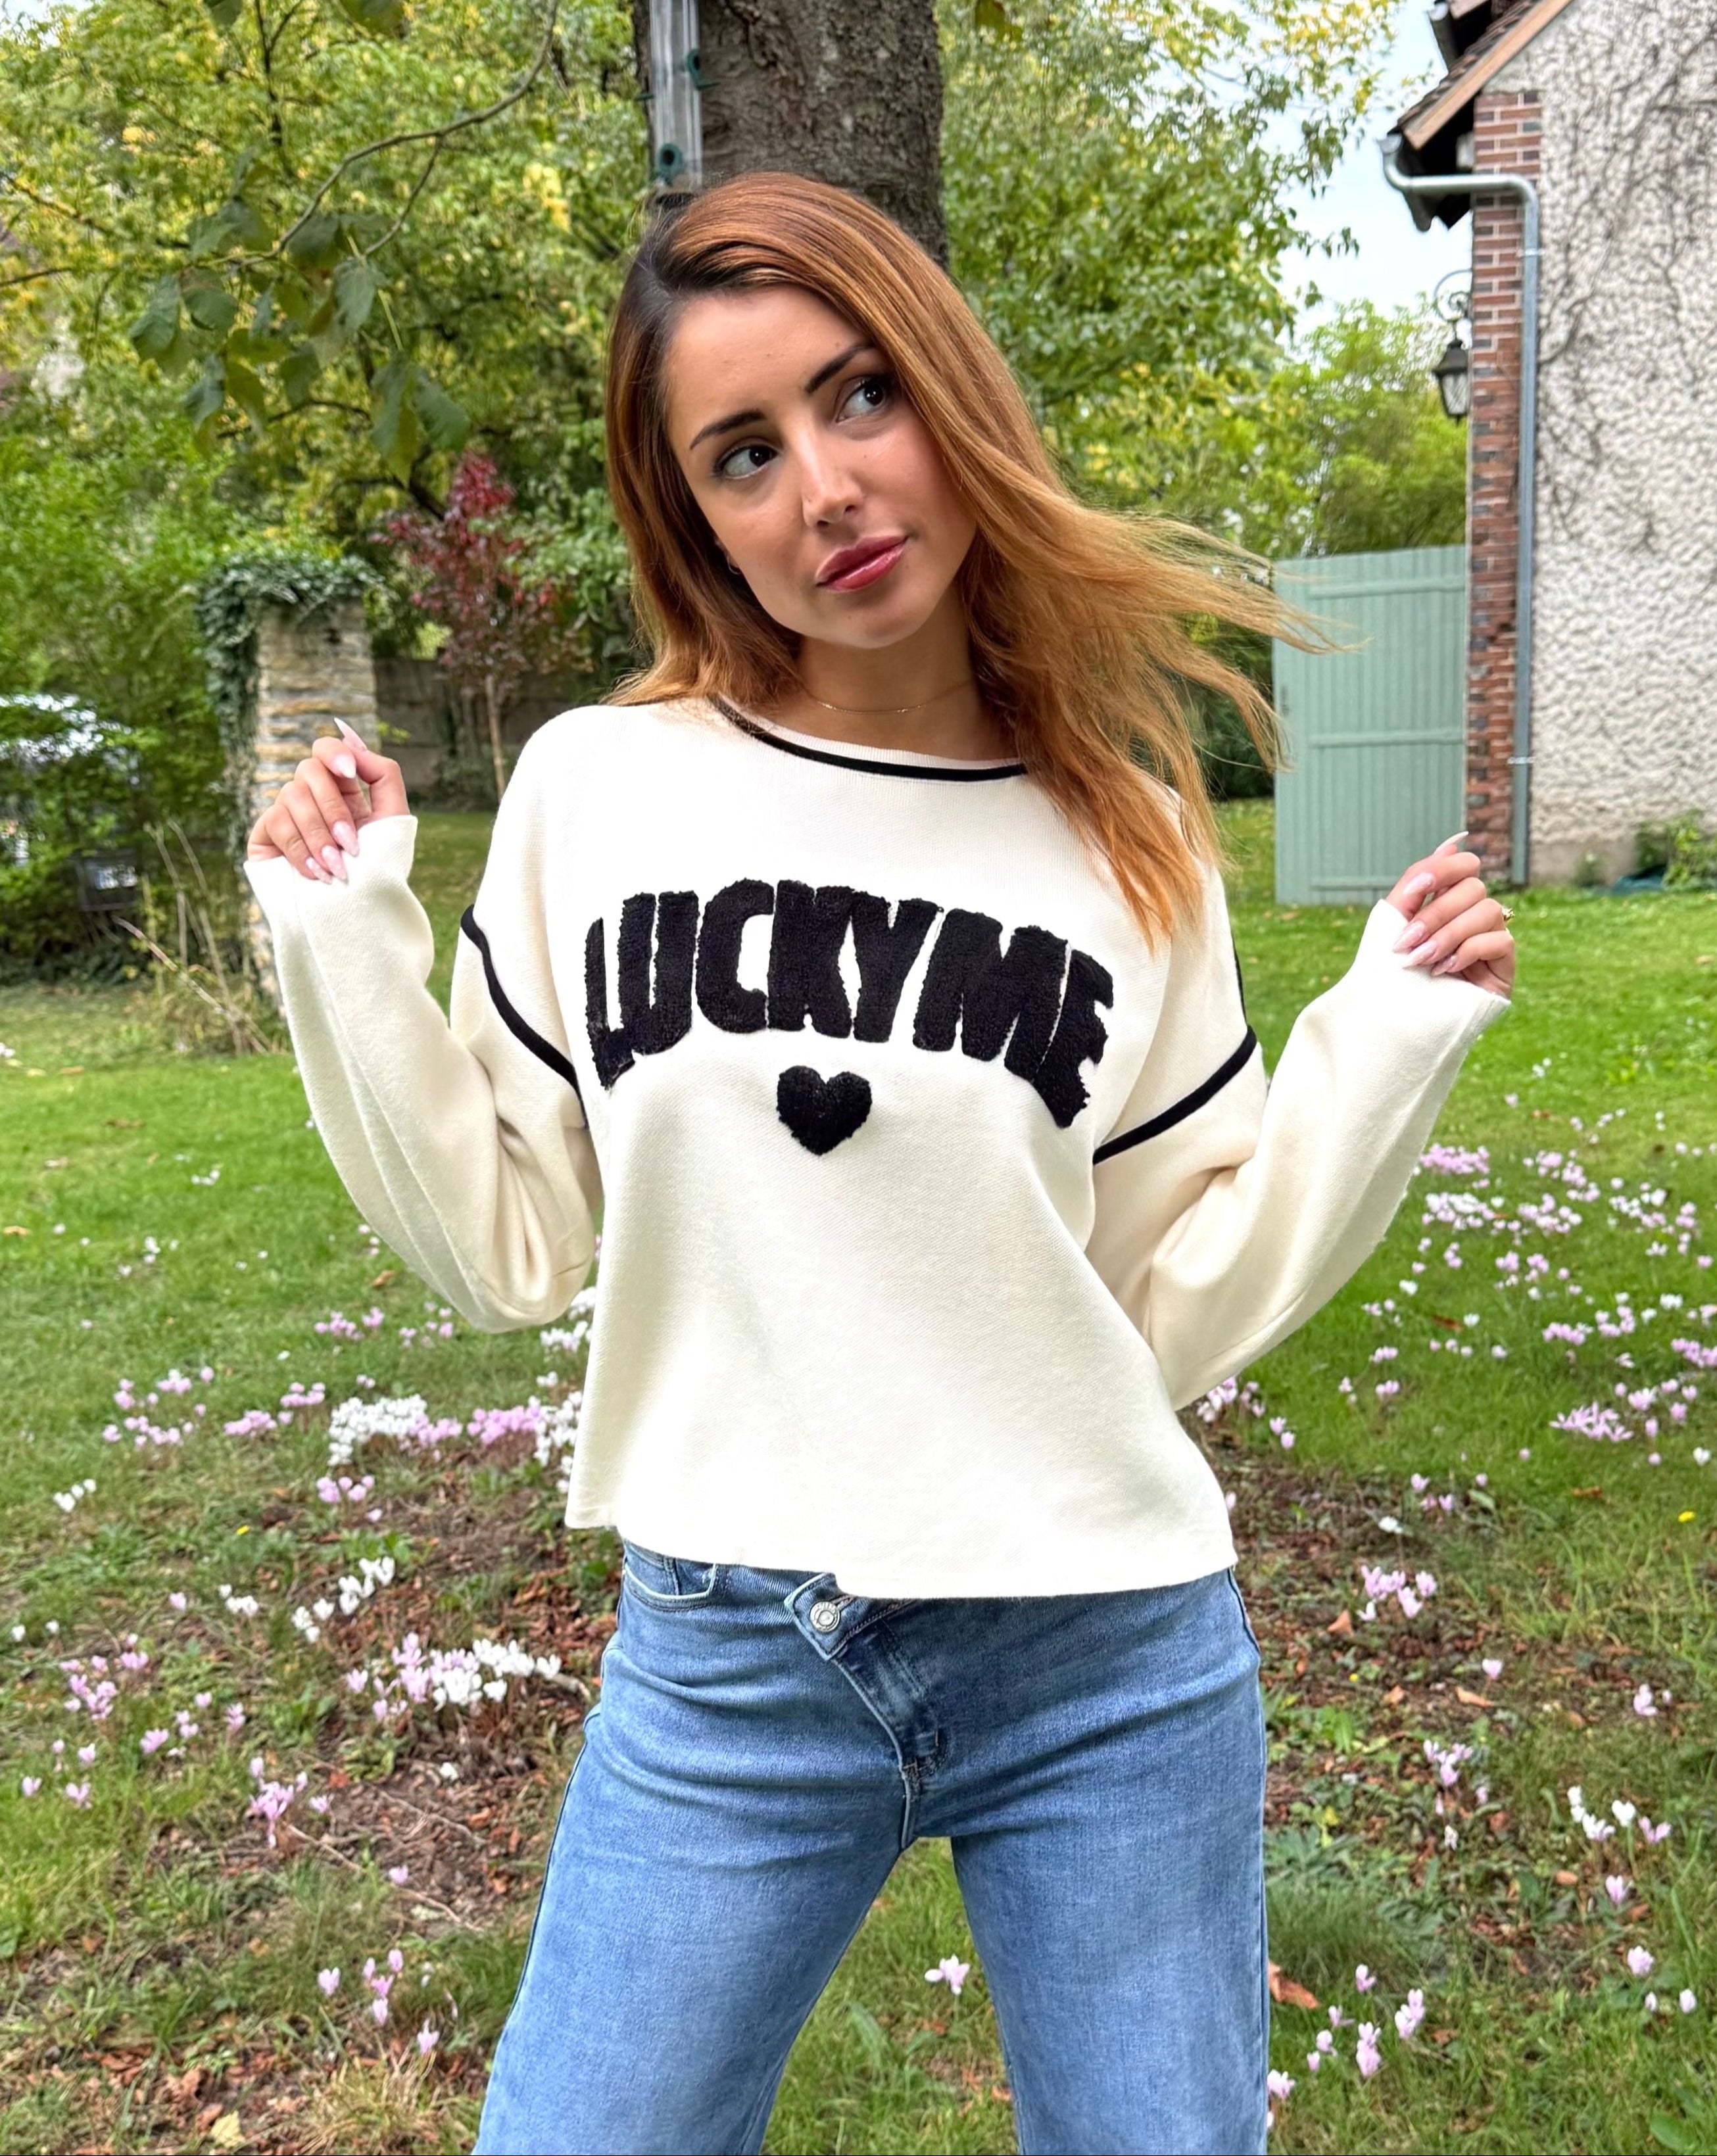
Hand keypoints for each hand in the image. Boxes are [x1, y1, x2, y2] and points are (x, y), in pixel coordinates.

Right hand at [246, 723, 409, 882]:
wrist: (354, 916)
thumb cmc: (376, 870)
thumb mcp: (392, 820)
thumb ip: (383, 775)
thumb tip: (353, 741)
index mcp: (342, 789)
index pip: (327, 749)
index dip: (334, 753)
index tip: (350, 773)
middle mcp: (311, 796)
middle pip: (310, 768)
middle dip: (334, 807)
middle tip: (350, 844)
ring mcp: (286, 813)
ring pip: (292, 794)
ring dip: (319, 834)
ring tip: (336, 868)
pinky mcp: (265, 835)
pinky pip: (277, 822)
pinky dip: (301, 849)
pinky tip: (316, 874)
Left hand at [1384, 831, 1514, 999]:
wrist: (1392, 1021)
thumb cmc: (1391, 971)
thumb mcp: (1396, 920)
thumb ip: (1418, 880)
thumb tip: (1453, 842)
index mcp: (1448, 902)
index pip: (1466, 866)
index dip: (1444, 869)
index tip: (1415, 889)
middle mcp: (1473, 918)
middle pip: (1474, 888)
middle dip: (1435, 913)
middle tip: (1407, 942)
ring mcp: (1491, 941)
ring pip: (1488, 911)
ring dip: (1448, 934)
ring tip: (1422, 960)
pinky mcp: (1503, 968)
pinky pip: (1501, 940)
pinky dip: (1468, 951)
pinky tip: (1445, 970)